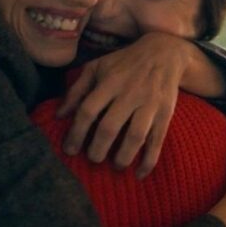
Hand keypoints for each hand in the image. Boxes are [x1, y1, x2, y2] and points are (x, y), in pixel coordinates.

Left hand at [59, 32, 193, 177]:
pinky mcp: (165, 113)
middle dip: (98, 149)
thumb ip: (77, 90)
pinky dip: (149, 160)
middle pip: (110, 127)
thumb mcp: (97, 67)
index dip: (76, 132)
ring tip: (114, 166)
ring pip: (135, 136)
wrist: (164, 53)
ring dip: (122, 157)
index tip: (69, 150)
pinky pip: (157, 140)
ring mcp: (149, 104)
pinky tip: (138, 174)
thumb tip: (59, 115)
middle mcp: (129, 93)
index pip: (88, 110)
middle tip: (93, 159)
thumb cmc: (124, 63)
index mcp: (109, 82)